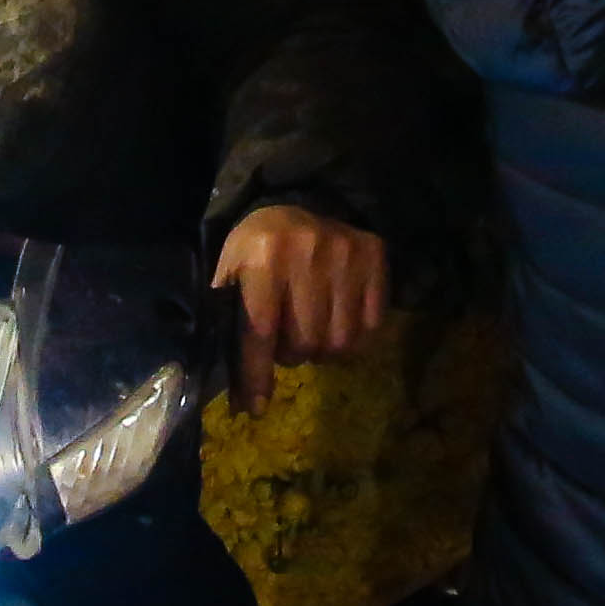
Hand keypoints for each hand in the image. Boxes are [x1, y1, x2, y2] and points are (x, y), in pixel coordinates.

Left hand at [214, 206, 387, 412]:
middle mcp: (307, 253)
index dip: (256, 375)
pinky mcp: (374, 257)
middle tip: (286, 340)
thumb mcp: (231, 274)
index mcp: (263, 258)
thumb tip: (241, 401)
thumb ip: (229, 326)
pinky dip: (353, 336)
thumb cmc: (258, 246)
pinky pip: (370, 326)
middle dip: (291, 354)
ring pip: (340, 342)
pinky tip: (337, 318)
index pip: (260, 332)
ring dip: (322, 349)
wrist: (302, 197)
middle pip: (304, 343)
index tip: (254, 407)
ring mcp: (346, 254)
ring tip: (311, 330)